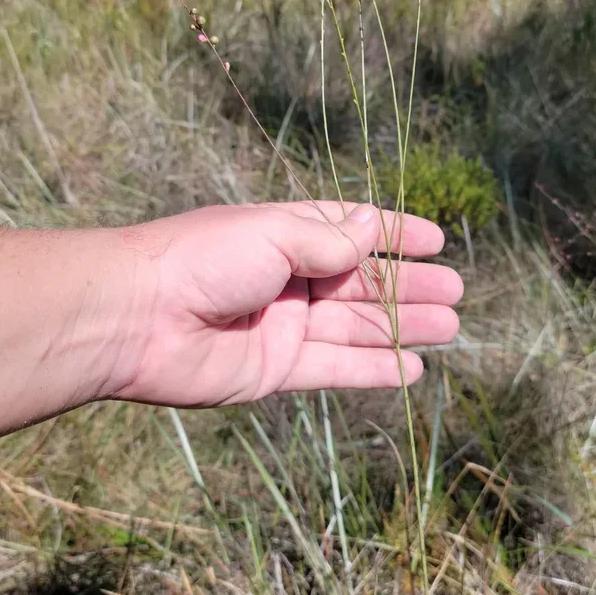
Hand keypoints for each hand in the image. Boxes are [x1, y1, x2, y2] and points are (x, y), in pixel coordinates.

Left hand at [114, 202, 462, 406]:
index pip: (352, 230)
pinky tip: (411, 368)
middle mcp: (289, 279)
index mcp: (286, 234)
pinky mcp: (276, 369)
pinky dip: (373, 369)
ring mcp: (285, 326)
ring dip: (403, 329)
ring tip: (450, 328)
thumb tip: (375, 224)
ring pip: (357, 327)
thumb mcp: (275, 234)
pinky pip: (335, 369)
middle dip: (410, 288)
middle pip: (363, 283)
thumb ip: (330, 240)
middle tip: (457, 293)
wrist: (138, 318)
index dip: (395, 235)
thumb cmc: (203, 259)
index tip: (438, 240)